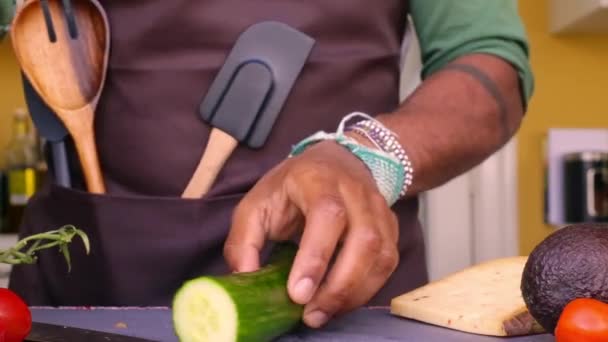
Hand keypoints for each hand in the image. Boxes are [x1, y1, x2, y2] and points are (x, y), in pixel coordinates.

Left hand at [224, 139, 399, 327]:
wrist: (336, 161)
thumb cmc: (291, 188)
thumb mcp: (256, 204)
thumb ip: (244, 241)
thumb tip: (244, 279)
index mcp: (317, 179)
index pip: (327, 214)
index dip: (316, 256)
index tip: (298, 294)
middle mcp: (355, 191)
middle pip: (364, 240)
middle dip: (339, 286)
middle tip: (311, 314)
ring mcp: (378, 209)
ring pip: (382, 255)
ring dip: (354, 293)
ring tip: (324, 312)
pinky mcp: (390, 227)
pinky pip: (388, 263)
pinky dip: (367, 288)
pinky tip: (342, 300)